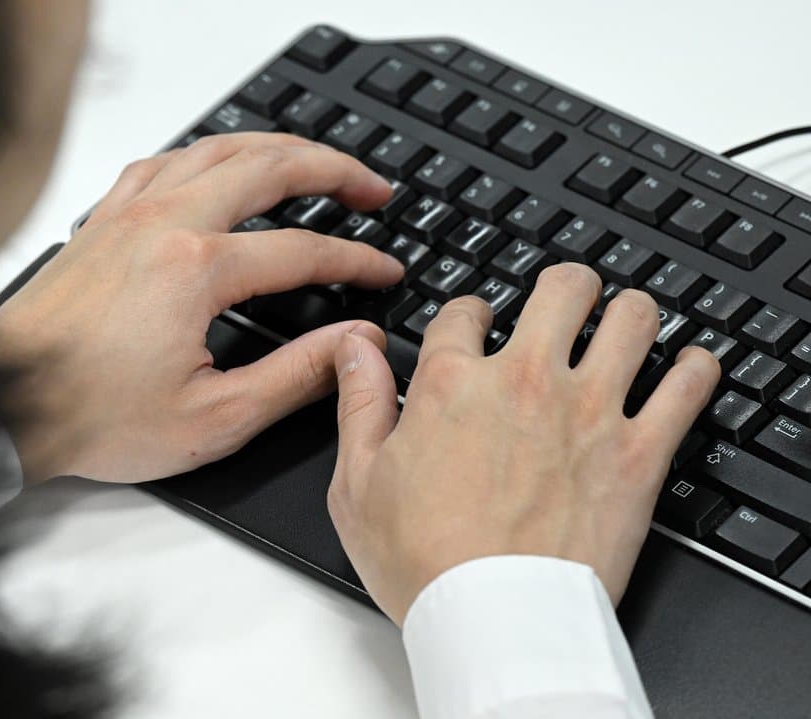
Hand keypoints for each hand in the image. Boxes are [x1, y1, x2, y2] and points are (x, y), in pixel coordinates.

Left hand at [0, 132, 404, 483]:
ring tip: (313, 160)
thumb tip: (351, 344)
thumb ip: (295, 376)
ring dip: (275, 147)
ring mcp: (127, 215)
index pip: (302, 250)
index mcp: (196, 270)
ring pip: (216, 148)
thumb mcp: (212, 418)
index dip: (355, 260)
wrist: (3, 405)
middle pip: (269, 168)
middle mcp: (163, 224)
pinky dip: (205, 152)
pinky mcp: (100, 222)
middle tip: (372, 187)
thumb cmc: (90, 416)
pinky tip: (217, 164)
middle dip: (334, 170)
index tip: (383, 272)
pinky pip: (162, 161)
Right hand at [326, 263, 720, 623]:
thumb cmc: (424, 563)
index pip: (464, 312)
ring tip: (623, 322)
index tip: (476, 325)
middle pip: (562, 290)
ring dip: (627, 313)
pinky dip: (695, 368)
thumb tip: (352, 348)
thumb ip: (358, 403)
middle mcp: (526, 382)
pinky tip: (688, 368)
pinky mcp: (640, 453)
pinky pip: (689, 385)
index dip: (469, 312)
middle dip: (564, 287)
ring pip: (631, 319)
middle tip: (565, 300)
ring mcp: (590, 412)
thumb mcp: (356, 483)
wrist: (496, 622)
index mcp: (453, 385)